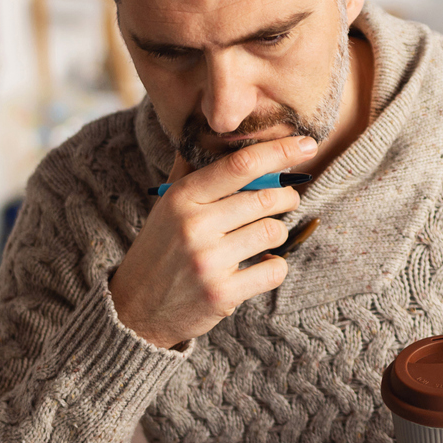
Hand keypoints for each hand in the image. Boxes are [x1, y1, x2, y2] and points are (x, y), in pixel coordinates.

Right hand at [110, 136, 316, 348]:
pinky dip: (275, 266)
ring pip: (273, 231)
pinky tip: (260, 265)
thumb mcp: (167, 207)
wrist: (136, 310)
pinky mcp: (222, 293)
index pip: (240, 165)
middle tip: (286, 200)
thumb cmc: (160, 251)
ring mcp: (208, 261)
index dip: (279, 151)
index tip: (306, 144)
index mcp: (182, 197)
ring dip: (278, 232)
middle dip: (286, 195)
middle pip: (266, 197)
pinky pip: (275, 269)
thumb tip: (214, 132)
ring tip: (264, 236)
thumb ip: (191, 173)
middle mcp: (194, 225)